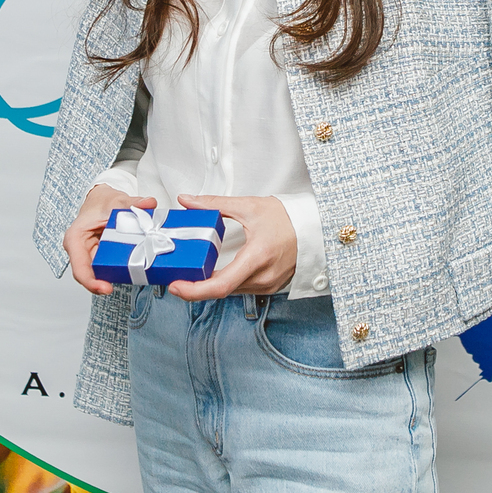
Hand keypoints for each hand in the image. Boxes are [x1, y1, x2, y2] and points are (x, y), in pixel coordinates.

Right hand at [64, 185, 157, 296]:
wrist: (101, 200)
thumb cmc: (101, 201)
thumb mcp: (116, 200)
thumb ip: (133, 202)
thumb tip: (149, 203)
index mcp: (76, 238)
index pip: (80, 268)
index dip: (91, 282)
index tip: (106, 288)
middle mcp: (80, 250)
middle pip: (90, 275)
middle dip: (105, 283)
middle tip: (126, 283)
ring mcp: (90, 255)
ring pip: (100, 273)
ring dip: (115, 276)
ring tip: (134, 276)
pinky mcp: (100, 257)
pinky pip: (109, 267)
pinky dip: (120, 269)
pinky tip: (134, 271)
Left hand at [167, 194, 296, 299]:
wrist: (315, 227)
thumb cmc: (287, 218)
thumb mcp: (248, 206)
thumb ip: (214, 204)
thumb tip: (187, 200)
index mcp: (257, 257)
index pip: (220, 285)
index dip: (194, 290)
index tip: (177, 286)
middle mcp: (263, 277)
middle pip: (222, 290)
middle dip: (197, 286)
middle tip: (177, 277)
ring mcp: (268, 285)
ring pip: (231, 292)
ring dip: (212, 285)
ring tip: (194, 273)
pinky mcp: (270, 287)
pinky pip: (242, 290)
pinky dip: (227, 283)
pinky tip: (217, 274)